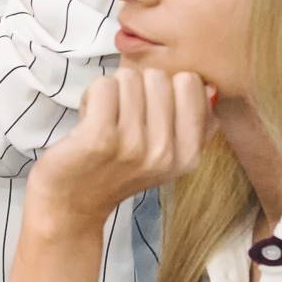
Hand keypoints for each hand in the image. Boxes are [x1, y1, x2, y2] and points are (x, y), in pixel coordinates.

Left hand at [27, 70, 213, 238]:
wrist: (73, 204)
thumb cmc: (116, 170)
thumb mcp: (166, 156)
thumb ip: (193, 123)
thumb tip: (209, 86)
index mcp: (188, 155)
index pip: (191, 84)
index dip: (165, 86)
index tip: (149, 109)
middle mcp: (166, 152)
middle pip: (159, 77)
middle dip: (137, 87)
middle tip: (122, 116)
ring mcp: (134, 145)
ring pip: (130, 78)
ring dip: (112, 92)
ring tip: (105, 119)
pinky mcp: (100, 138)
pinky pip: (104, 86)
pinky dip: (91, 96)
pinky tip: (88, 118)